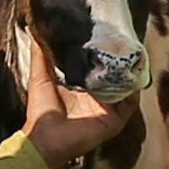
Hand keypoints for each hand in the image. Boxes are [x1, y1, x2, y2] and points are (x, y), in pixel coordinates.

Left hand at [10, 26, 133, 168]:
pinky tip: (134, 74)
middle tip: (124, 40)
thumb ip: (40, 54)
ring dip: (129, 72)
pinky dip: (134, 89)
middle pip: (114, 76)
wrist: (46, 139)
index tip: (106, 33)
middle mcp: (97, 97)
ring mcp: (108, 108)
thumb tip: (33, 29)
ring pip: (125, 87)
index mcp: (82, 88)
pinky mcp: (115, 119)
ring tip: (133, 54)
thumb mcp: (40, 77)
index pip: (97, 67)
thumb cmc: (41, 110)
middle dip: (119, 60)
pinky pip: (130, 102)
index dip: (102, 52)